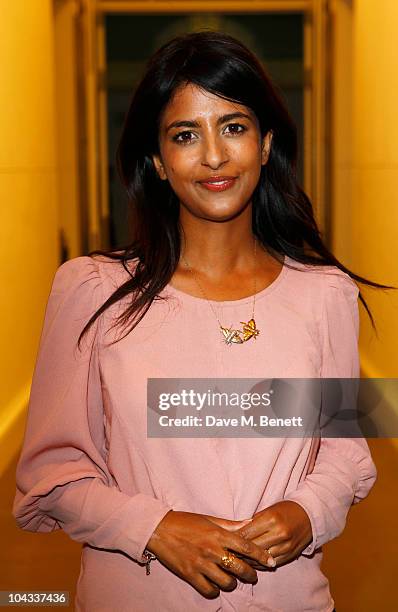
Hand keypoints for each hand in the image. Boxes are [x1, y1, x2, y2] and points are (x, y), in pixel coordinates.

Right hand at [146, 510, 273, 598]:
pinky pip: (209, 590)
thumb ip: (231, 525)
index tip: (271, 562)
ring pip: (227, 582)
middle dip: (250, 574)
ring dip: (232, 583)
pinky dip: (214, 590)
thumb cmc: (186, 522)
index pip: (247, 547)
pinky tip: (214, 585)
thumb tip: (250, 523)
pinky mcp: (190, 575)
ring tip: (231, 579)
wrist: (160, 529)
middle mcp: (212, 550)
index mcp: (219, 534)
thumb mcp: (210, 519)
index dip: (262, 556)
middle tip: (252, 575)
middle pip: (240, 568)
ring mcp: (201, 564)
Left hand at [224, 501, 312, 568]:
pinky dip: (261, 564)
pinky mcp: (290, 555)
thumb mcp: (268, 510)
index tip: (226, 541)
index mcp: (271, 519)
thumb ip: (253, 522)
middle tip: (228, 553)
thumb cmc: (285, 510)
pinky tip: (253, 563)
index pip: (247, 533)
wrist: (310, 515)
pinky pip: (272, 564)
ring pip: (261, 558)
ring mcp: (286, 545)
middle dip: (239, 551)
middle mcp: (279, 533)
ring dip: (249, 560)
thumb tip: (236, 532)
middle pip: (253, 547)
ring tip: (238, 560)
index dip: (235, 539)